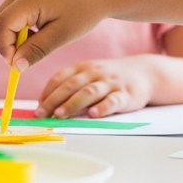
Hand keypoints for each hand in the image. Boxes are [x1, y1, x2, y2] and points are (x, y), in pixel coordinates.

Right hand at [0, 0, 111, 69]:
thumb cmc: (83, 12)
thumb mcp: (61, 36)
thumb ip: (36, 50)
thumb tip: (15, 66)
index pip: (2, 24)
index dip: (4, 47)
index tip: (16, 64)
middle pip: (0, 19)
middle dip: (8, 41)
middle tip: (25, 57)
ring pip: (6, 15)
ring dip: (14, 33)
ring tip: (37, 42)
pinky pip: (15, 9)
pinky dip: (21, 24)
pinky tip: (39, 31)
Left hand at [37, 57, 155, 118]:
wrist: (144, 73)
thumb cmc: (111, 77)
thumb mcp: (90, 74)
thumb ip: (71, 85)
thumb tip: (46, 104)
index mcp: (83, 67)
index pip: (60, 77)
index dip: (47, 92)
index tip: (37, 106)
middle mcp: (95, 72)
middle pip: (71, 85)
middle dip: (54, 100)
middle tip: (42, 114)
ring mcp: (110, 83)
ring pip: (89, 92)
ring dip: (72, 103)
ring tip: (60, 115)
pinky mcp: (125, 94)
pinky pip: (113, 100)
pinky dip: (103, 107)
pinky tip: (94, 114)